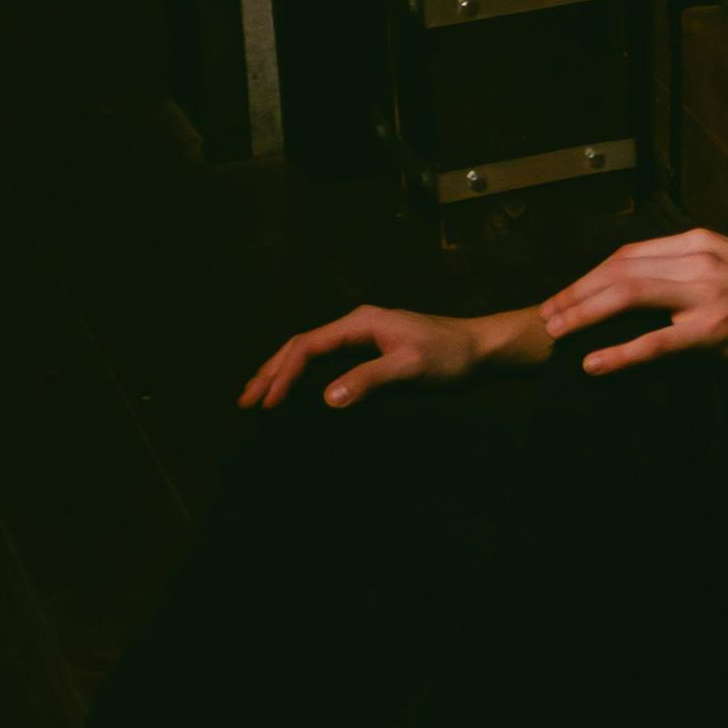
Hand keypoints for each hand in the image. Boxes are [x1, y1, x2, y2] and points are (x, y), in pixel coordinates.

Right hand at [240, 302, 490, 410]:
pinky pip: (327, 362)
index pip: (308, 347)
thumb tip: (327, 398)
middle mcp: (356, 325)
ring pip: (311, 353)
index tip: (268, 404)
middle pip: (301, 346)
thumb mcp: (411, 370)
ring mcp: (363, 337)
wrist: (481, 350)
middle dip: (271, 372)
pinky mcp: (371, 351)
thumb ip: (369, 380)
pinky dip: (305, 376)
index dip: (283, 374)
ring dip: (283, 373)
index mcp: (360, 323)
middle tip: (245, 402)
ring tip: (258, 397)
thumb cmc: (451, 357)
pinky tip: (296, 392)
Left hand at [539, 231, 727, 376]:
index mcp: (701, 241)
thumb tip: (655, 276)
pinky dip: (618, 354)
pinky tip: (593, 364)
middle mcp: (699, 260)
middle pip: (619, 270)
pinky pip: (654, 343)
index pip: (630, 253)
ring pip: (628, 296)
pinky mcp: (715, 331)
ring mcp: (706, 295)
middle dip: (576, 292)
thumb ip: (695, 264)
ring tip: (556, 334)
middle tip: (547, 314)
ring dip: (584, 315)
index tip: (568, 292)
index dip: (591, 274)